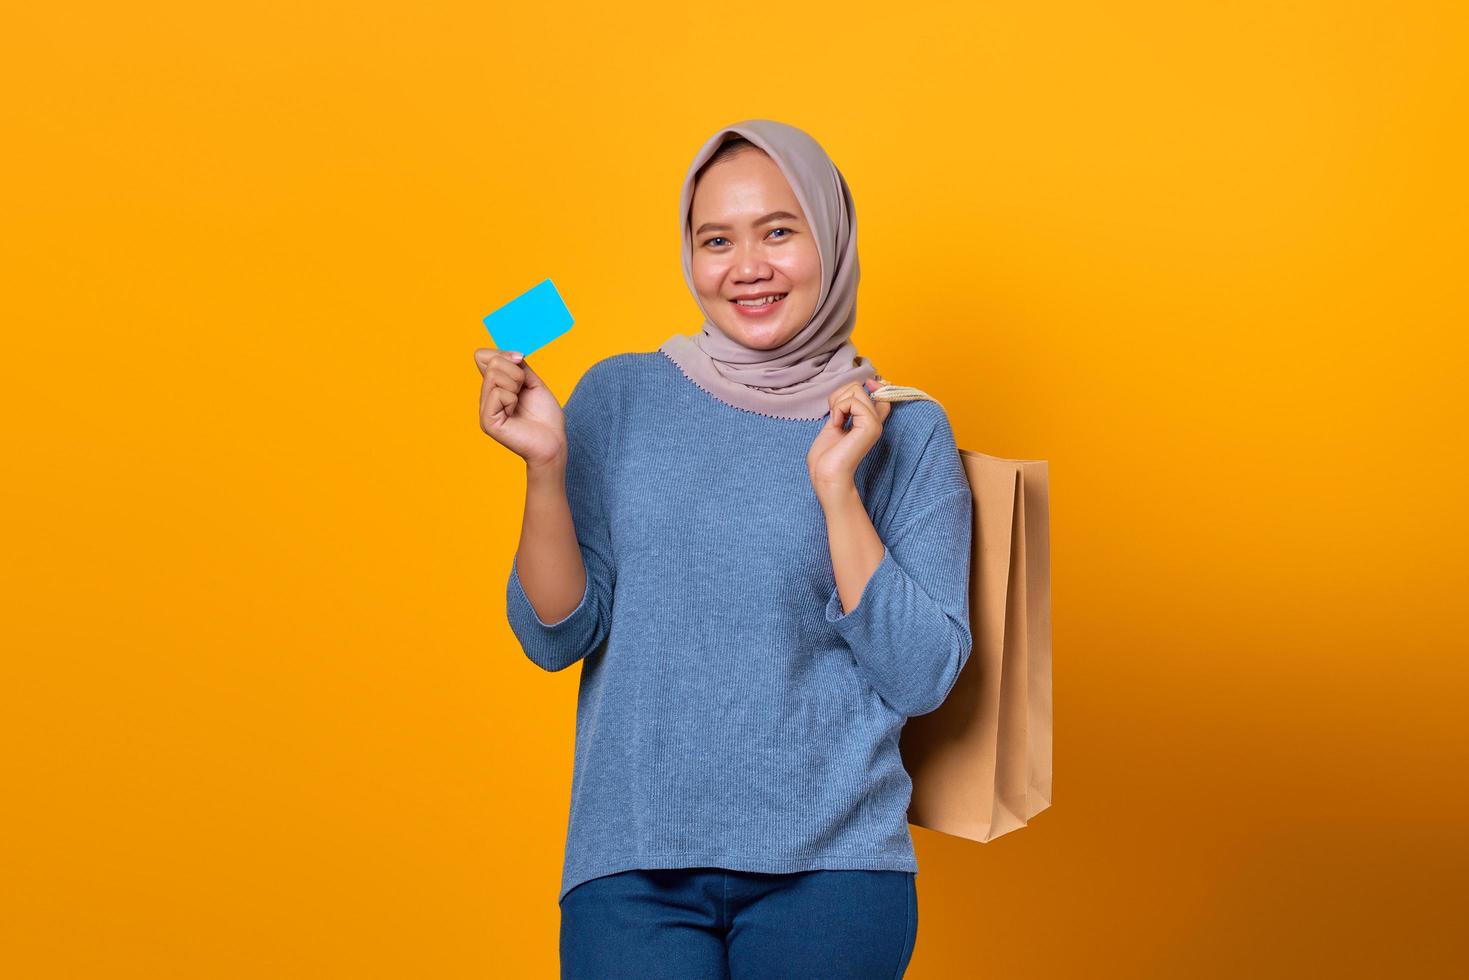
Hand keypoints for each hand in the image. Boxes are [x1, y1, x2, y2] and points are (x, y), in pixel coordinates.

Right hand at [474, 348, 566, 467]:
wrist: (553, 443)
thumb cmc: (546, 417)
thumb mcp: (533, 383)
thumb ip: (518, 367)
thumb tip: (507, 354)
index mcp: (494, 387)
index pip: (483, 356)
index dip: (503, 353)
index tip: (521, 360)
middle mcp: (486, 397)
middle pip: (491, 362)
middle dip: (516, 372)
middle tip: (524, 390)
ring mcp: (485, 410)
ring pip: (494, 375)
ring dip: (516, 384)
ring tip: (521, 402)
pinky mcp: (488, 421)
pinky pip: (497, 393)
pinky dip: (512, 399)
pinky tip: (515, 413)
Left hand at [807, 378, 890, 499]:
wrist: (826, 476)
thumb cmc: (825, 456)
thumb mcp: (835, 423)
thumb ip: (845, 408)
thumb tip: (851, 389)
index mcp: (869, 422)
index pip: (880, 393)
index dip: (872, 383)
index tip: (866, 384)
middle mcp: (875, 421)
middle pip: (858, 387)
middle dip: (839, 396)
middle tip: (835, 418)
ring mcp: (875, 423)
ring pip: (856, 390)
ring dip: (838, 404)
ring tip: (836, 423)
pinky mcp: (871, 426)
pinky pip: (852, 402)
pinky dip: (838, 410)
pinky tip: (837, 425)